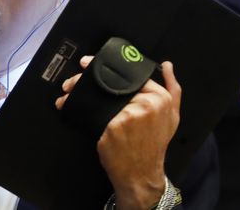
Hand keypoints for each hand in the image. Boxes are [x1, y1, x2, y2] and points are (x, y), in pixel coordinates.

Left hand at [56, 56, 179, 209]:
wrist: (142, 175)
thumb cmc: (154, 145)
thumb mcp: (171, 116)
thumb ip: (172, 88)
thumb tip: (167, 65)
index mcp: (161, 99)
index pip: (131, 75)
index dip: (109, 67)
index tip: (89, 63)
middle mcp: (146, 105)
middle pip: (112, 83)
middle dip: (88, 78)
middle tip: (74, 79)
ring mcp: (129, 115)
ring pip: (99, 95)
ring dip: (79, 91)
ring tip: (68, 90)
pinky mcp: (113, 127)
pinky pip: (93, 111)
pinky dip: (77, 107)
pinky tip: (67, 105)